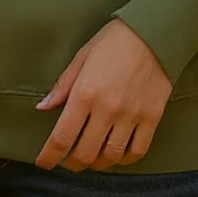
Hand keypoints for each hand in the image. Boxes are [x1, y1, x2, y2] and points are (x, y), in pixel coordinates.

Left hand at [34, 19, 172, 171]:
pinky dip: (124, 159)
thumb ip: (62, 86)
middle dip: (71, 163)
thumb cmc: (115, 40)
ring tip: (90, 158)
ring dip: (96, 164)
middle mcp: (107, 109)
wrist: (154, 32)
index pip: (62, 137)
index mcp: (85, 93)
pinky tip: (116, 154)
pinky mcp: (152, 118)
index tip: (43, 162)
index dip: (49, 156)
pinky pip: (137, 151)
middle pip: (85, 154)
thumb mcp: (82, 56)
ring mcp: (131, 116)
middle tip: (66, 161)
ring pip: (110, 156)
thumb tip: (43, 108)